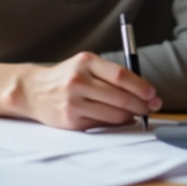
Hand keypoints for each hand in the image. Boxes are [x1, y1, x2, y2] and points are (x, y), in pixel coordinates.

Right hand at [15, 52, 161, 130]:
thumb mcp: (86, 65)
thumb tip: (144, 91)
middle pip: (120, 96)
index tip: (152, 93)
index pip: (121, 75)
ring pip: (114, 113)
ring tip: (137, 113)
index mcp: (86, 61)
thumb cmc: (67, 77)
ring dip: (131, 115)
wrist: (34, 91)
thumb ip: (111, 74)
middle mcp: (78, 80)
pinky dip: (115, 122)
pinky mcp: (71, 120)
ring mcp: (73, 102)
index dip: (141, 86)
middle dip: (141, 104)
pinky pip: (102, 124)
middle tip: (151, 106)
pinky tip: (120, 118)